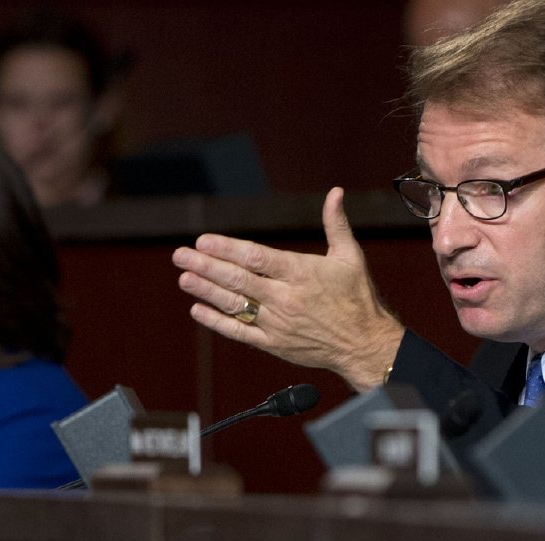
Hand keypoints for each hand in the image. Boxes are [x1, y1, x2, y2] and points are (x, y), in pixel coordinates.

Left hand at [172, 187, 404, 390]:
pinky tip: (198, 310)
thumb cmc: (358, 298)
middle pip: (238, 279)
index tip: (204, 240)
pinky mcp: (274, 343)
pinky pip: (239, 332)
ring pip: (234, 304)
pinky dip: (217, 321)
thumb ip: (337, 224)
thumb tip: (335, 193)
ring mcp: (277, 323)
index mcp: (301, 273)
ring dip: (206, 291)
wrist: (364, 344)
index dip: (227, 249)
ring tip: (184, 277)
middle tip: (180, 254)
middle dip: (206, 265)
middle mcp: (285, 298)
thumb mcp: (351, 257)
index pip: (256, 258)